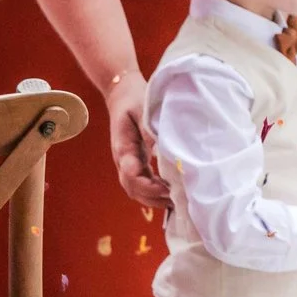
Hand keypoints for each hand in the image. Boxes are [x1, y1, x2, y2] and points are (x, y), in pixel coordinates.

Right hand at [106, 74, 171, 208]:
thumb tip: (160, 148)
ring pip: (135, 189)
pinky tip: (169, 193)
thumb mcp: (141, 109)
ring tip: (175, 202)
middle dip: (152, 197)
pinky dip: (152, 191)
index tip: (167, 188)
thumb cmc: (134, 100)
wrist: (121, 94)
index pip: (131, 174)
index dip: (148, 185)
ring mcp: (126, 162)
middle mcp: (122, 159)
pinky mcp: (133, 161)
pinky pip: (140, 182)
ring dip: (153, 198)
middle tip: (175, 200)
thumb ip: (148, 129)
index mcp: (123, 148)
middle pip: (132, 188)